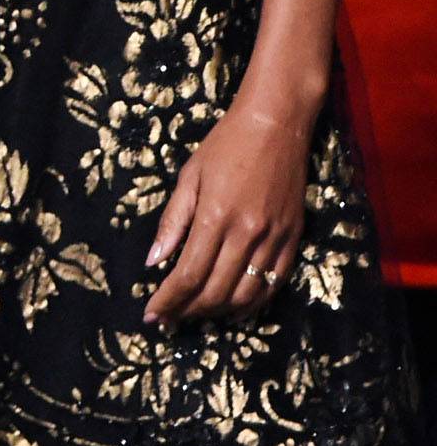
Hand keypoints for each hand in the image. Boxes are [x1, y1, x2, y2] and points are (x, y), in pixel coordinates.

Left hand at [144, 98, 310, 325]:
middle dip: (188, 311)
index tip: (152, 316)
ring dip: (218, 312)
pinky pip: (274, 284)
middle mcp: (247, 234)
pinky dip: (253, 304)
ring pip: (246, 295)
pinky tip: (234, 310)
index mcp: (215, 217)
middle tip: (169, 320)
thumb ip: (173, 222)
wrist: (276, 126)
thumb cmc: (224, 146)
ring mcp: (274, 240)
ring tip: (195, 315)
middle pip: (215, 291)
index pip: (187, 274)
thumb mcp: (189, 177)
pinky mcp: (294, 240)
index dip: (168, 301)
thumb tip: (154, 262)